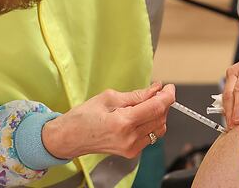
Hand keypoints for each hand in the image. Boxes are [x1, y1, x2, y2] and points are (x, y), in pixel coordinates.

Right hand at [42, 83, 175, 159]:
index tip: (169, 87)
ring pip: (159, 128)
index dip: (167, 95)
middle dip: (163, 103)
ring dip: (158, 114)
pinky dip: (151, 124)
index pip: (156, 108)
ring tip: (147, 104)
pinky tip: (140, 116)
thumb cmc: (84, 116)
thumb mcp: (109, 98)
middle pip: (160, 117)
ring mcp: (131, 148)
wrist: (69, 138)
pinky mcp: (131, 152)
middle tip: (157, 91)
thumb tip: (156, 89)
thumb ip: (137, 95)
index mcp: (123, 122)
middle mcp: (129, 138)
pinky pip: (151, 136)